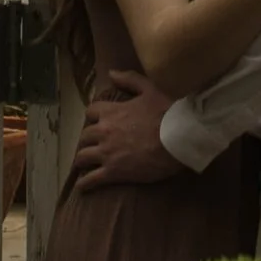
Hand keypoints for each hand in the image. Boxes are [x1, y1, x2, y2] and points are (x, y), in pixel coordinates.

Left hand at [73, 67, 184, 188]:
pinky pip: (91, 179)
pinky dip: (85, 184)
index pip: (91, 112)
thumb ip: (129, 79)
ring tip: (84, 165)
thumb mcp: (149, 89)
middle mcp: (103, 131)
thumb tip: (111, 73)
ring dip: (82, 160)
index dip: (94, 117)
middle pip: (84, 136)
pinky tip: (83, 187)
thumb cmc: (166, 113)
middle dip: (87, 141)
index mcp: (111, 111)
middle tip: (92, 145)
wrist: (178, 138)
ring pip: (82, 157)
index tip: (98, 122)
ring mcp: (106, 152)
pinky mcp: (112, 172)